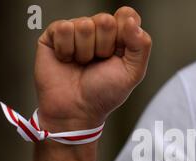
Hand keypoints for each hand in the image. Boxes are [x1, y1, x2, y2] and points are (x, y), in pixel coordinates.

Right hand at [34, 7, 151, 131]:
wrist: (76, 110)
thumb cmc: (104, 94)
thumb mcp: (133, 73)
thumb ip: (141, 46)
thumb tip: (132, 20)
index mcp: (120, 37)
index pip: (127, 15)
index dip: (124, 33)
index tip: (118, 53)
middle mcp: (98, 30)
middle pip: (105, 19)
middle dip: (104, 47)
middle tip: (98, 63)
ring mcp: (76, 31)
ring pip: (84, 24)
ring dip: (85, 52)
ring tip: (82, 64)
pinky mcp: (54, 35)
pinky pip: (63, 28)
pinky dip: (66, 50)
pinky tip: (67, 61)